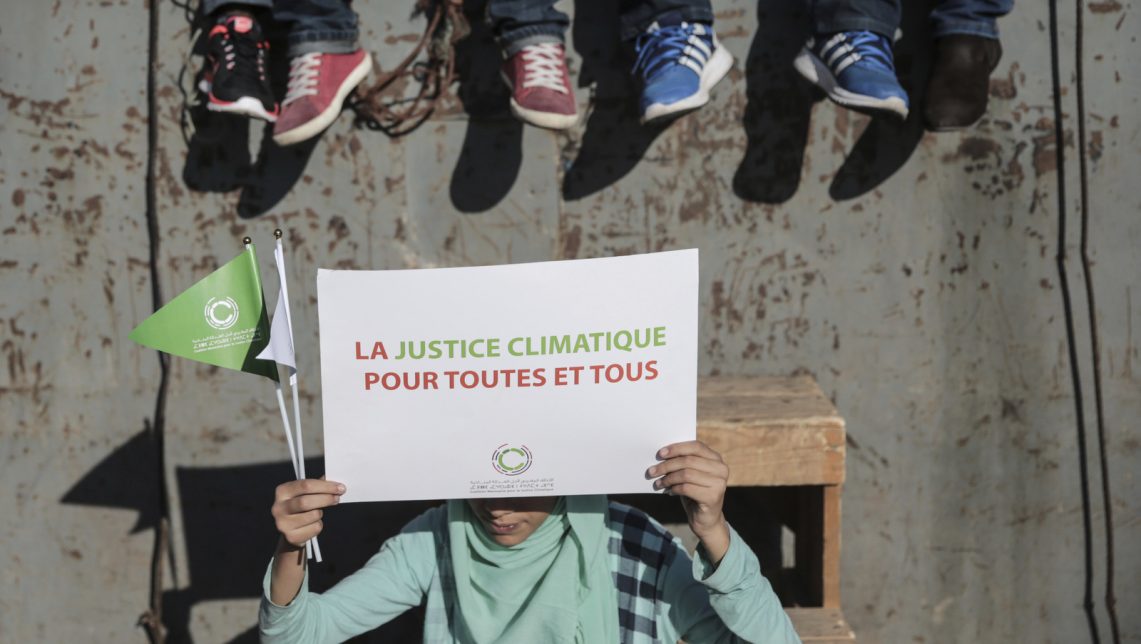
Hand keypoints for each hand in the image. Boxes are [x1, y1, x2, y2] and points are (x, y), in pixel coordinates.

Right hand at [271, 478, 344, 549]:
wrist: (290, 532)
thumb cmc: (300, 508)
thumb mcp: (303, 494)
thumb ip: (316, 486)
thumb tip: (331, 480)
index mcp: (282, 491)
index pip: (305, 485)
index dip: (325, 486)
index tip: (340, 487)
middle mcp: (279, 507)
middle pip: (306, 501)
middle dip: (326, 498)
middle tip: (337, 498)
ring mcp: (283, 523)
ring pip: (313, 515)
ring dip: (321, 513)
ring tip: (319, 512)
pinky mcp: (291, 536)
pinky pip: (314, 528)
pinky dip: (319, 525)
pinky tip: (313, 524)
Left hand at [646, 440, 730, 562]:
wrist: (707, 520)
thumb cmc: (695, 493)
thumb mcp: (691, 474)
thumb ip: (683, 462)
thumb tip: (662, 454)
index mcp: (716, 459)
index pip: (696, 446)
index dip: (676, 448)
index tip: (660, 453)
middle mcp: (721, 469)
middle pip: (688, 461)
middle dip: (667, 465)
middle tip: (652, 471)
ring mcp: (719, 483)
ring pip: (686, 474)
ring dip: (668, 478)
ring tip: (659, 483)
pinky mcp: (713, 497)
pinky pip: (686, 488)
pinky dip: (674, 489)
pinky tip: (669, 491)